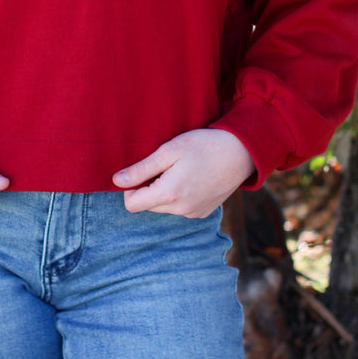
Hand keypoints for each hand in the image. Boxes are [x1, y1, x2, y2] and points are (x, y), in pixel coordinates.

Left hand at [112, 128, 254, 217]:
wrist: (241, 152)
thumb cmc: (204, 145)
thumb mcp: (169, 150)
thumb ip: (141, 169)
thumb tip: (116, 181)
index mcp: (170, 194)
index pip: (132, 204)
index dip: (130, 187)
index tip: (141, 170)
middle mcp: (181, 210)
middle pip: (147, 205)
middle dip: (148, 188)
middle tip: (164, 165)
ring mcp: (193, 213)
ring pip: (164, 207)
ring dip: (164, 191)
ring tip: (180, 169)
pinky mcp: (203, 212)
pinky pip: (180, 208)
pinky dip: (179, 195)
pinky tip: (192, 177)